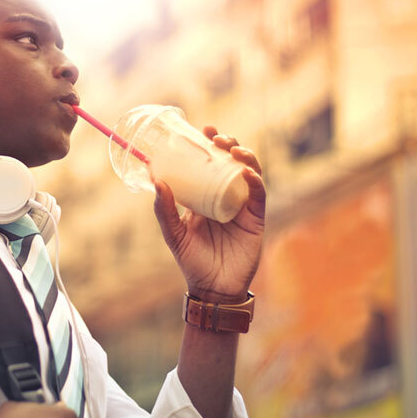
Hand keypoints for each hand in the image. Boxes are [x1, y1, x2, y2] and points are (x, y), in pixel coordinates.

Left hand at [152, 129, 265, 300]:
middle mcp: (226, 196)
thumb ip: (164, 210)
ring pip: (250, 173)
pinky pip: (260, 195)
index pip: (209, 164)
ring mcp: (243, 206)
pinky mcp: (256, 219)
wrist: (213, 289)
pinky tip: (246, 173)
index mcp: (206, 196)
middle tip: (217, 138)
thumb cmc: (192, 261)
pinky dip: (256, 181)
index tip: (203, 129)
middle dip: (228, 145)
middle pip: (232, 163)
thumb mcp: (174, 233)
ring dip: (245, 157)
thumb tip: (156, 180)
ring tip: (233, 150)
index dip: (209, 144)